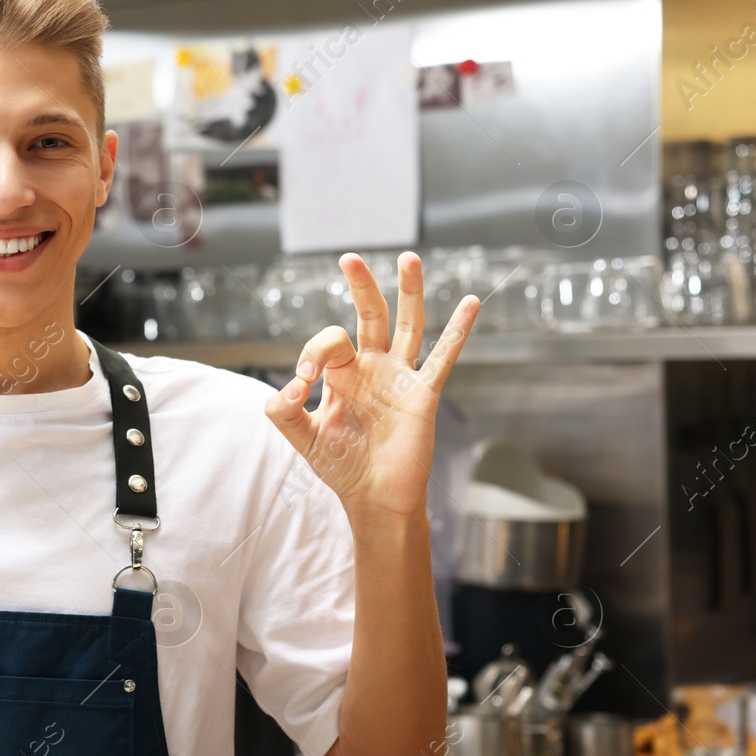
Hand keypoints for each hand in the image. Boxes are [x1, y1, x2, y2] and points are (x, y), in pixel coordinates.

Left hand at [263, 252, 478, 519]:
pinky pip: (443, 357)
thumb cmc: (341, 466)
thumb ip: (284, 411)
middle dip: (361, 287)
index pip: (328, 343)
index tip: (303, 381)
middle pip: (369, 316)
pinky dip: (459, 330)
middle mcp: (372, 368)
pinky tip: (471, 302)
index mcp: (342, 374)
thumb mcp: (303, 437)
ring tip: (408, 258)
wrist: (374, 497)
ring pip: (408, 325)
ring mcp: (400, 378)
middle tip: (348, 258)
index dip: (312, 354)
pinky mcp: (423, 394)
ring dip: (409, 292)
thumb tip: (289, 386)